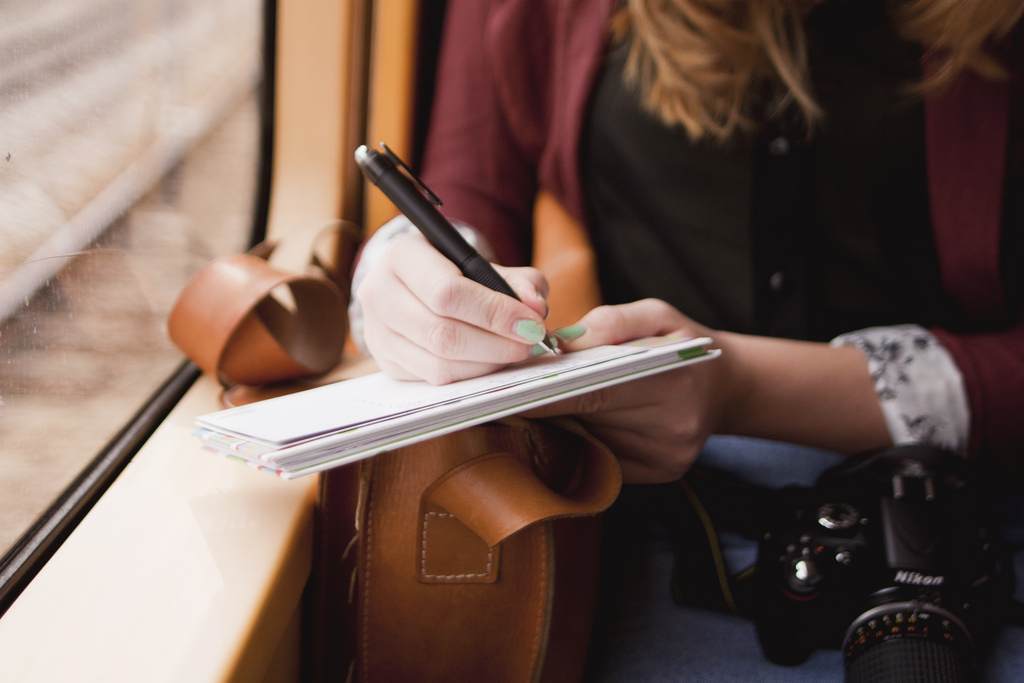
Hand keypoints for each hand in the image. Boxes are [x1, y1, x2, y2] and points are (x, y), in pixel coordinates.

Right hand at [356, 232, 551, 383]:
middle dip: (496, 343)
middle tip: (529, 342)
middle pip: (442, 332)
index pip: (447, 292)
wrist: (416, 286)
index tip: (531, 323)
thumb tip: (536, 307)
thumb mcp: (488, 265)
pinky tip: (490, 361)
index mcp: (402, 255)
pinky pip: (433, 377)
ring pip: (439, 362)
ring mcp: (377, 331)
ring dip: (487, 363)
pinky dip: (470, 374)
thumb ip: (519, 281)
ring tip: (514, 351)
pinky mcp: (386, 361)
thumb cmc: (456, 272)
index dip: (494, 312)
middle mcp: (379, 292)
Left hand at [526, 299, 733, 482]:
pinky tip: (579, 421)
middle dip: (550, 403)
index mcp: (671, 381)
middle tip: (516, 389)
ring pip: (592, 440)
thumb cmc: (682, 342)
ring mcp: (666, 457)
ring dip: (565, 422)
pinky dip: (585, 439)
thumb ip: (610, 321)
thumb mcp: (657, 314)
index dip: (549, 394)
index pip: (594, 393)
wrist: (725, 386)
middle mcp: (672, 427)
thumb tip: (561, 343)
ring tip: (547, 400)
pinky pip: (604, 459)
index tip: (510, 392)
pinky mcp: (660, 474)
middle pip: (588, 418)